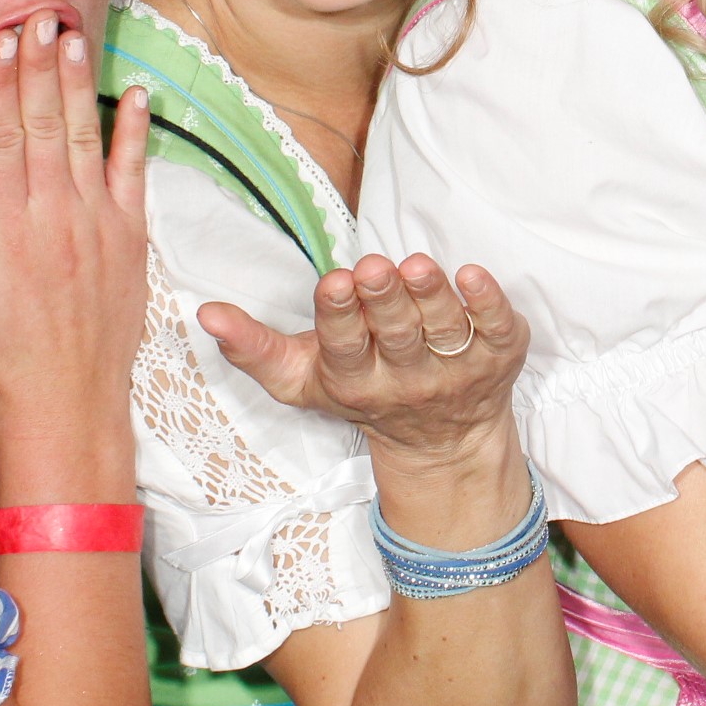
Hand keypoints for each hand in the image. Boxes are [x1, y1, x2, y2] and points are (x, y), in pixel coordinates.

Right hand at [0, 16, 149, 469]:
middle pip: (44, 125)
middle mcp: (54, 216)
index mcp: (4, 229)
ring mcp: (98, 224)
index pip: (0, 139)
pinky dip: (135, 131)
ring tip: (72, 36)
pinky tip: (135, 94)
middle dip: (38, 68)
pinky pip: (133, 172)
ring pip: (86, 138)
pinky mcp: (130, 237)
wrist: (68, 404)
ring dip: (78, 85)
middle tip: (35, 18)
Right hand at [201, 253, 526, 464]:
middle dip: (384, 300)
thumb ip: (254, 348)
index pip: (346, 349)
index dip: (340, 317)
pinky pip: (497, 329)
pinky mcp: (500, 355)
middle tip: (374, 267)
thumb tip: (206, 313)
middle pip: (396, 336)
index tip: (334, 283)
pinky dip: (488, 303)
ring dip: (432, 296)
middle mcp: (408, 380)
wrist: (446, 441)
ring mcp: (458, 370)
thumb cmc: (365, 390)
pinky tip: (472, 274)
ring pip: (445, 331)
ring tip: (416, 264)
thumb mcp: (302, 379)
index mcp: (356, 381)